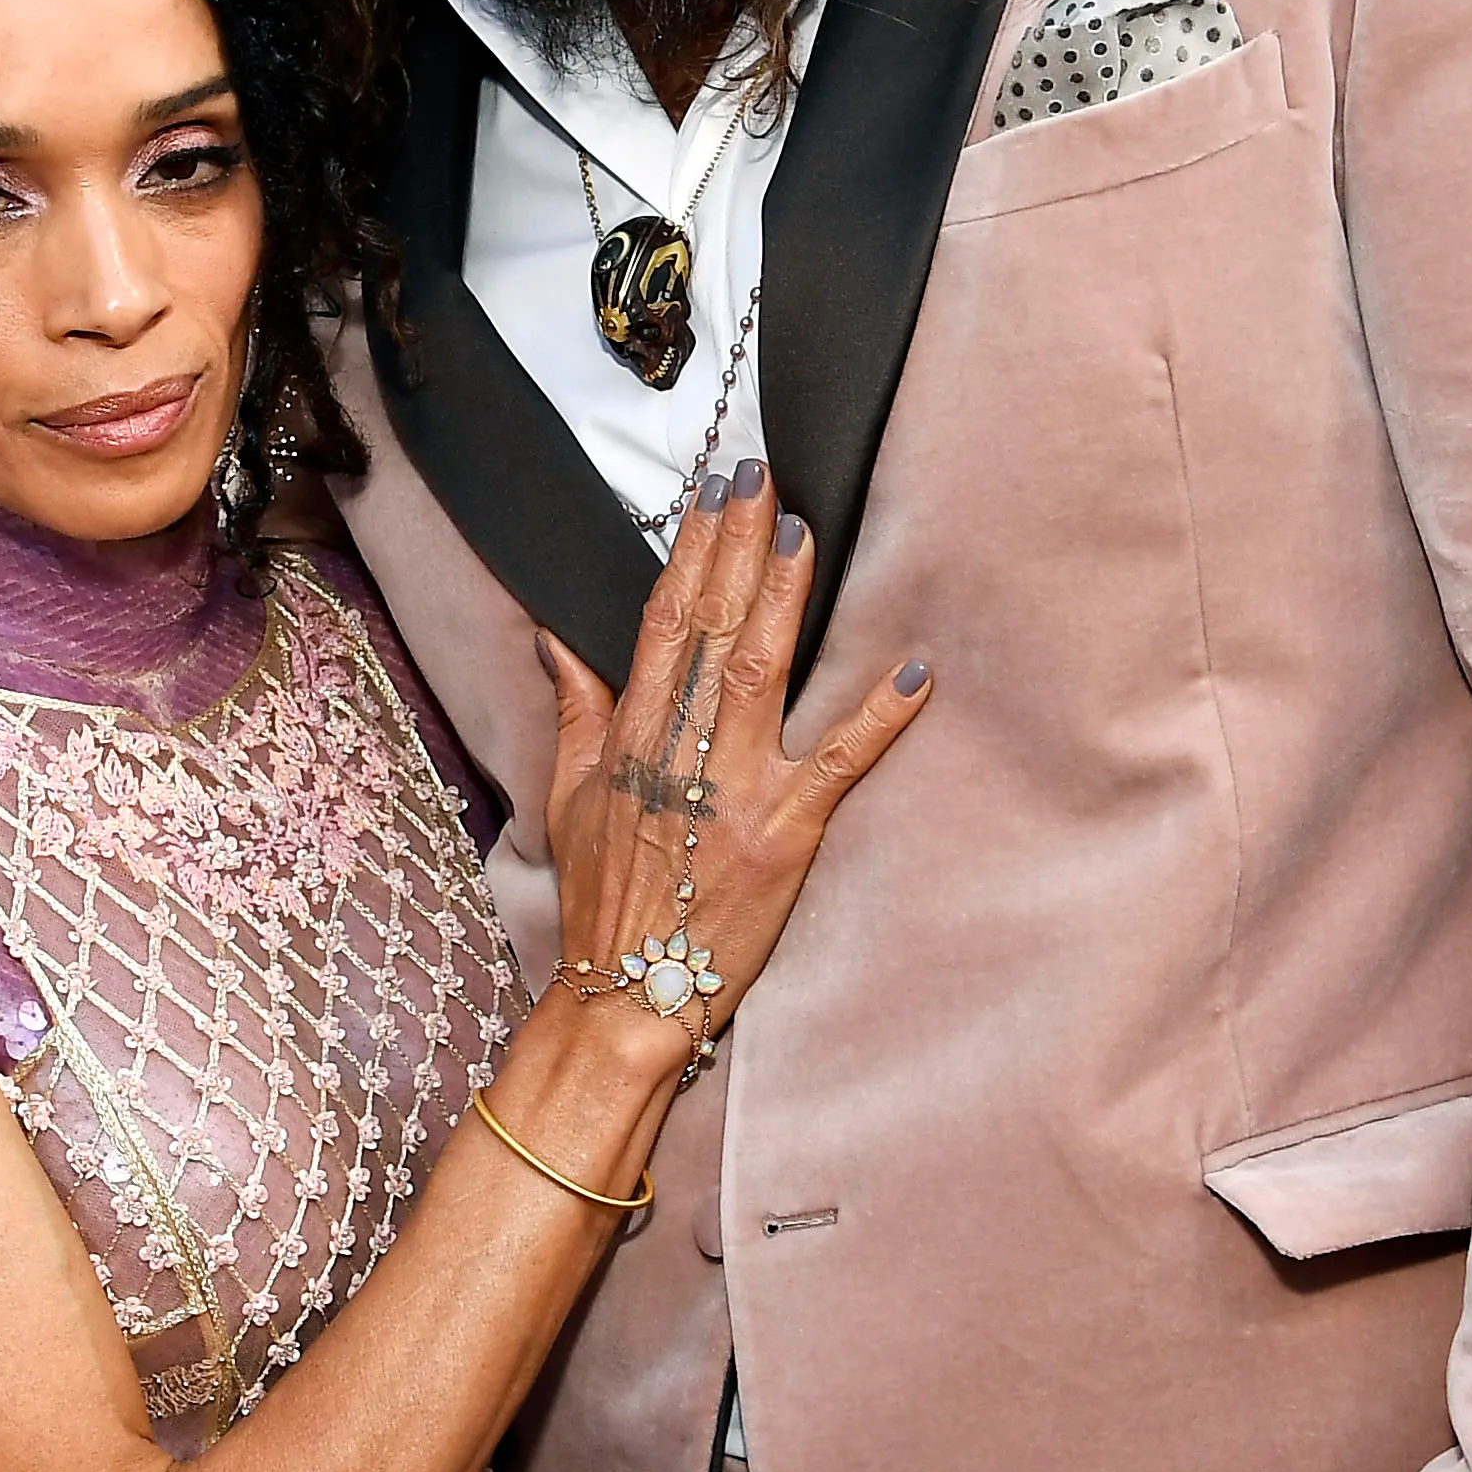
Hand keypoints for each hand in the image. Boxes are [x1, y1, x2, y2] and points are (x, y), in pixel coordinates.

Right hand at [532, 465, 928, 1071]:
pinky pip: (841, 762)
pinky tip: (914, 666)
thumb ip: (572, 710)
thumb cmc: (603, 902)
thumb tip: (557, 638)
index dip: (691, 550)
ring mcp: (738, 790)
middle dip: (738, 545)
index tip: (713, 490)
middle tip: (763, 477)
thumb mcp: (566, 799)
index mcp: (633, 738)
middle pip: (713, 627)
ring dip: (784, 598)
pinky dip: (879, 715)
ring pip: (763, 672)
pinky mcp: (787, 833)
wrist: (625, 994)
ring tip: (804, 531)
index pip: (664, 621)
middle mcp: (684, 752)